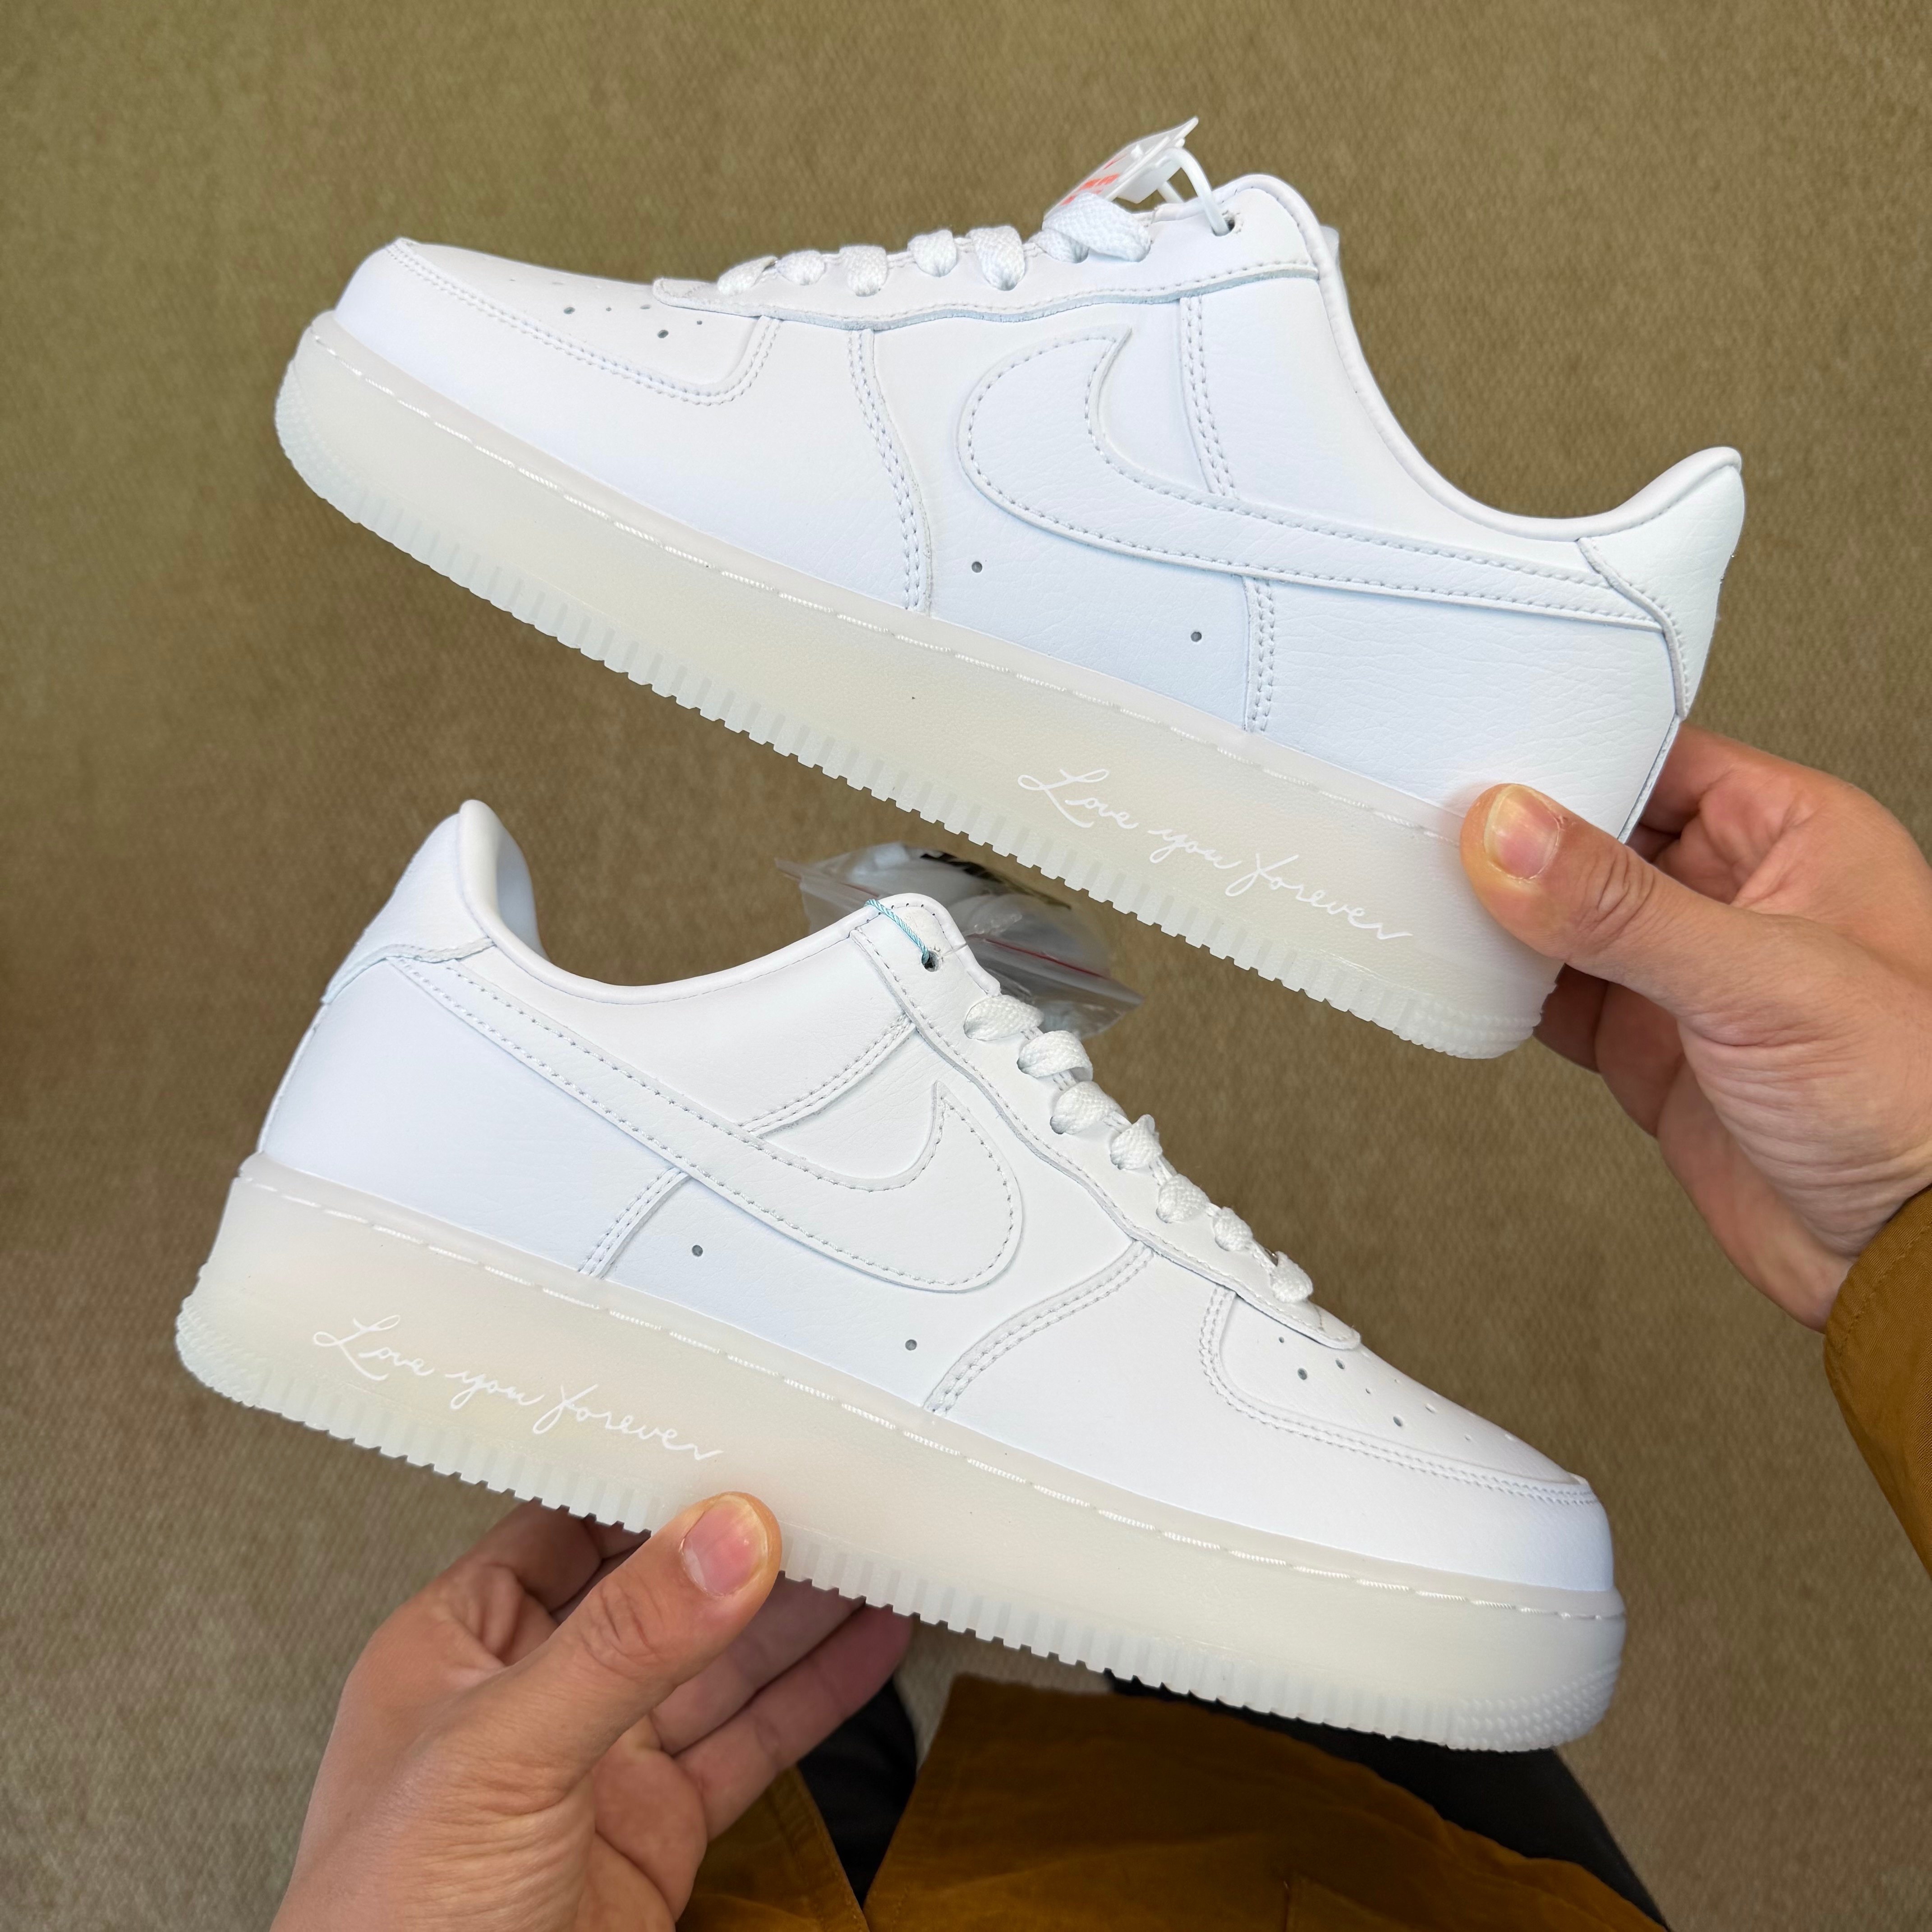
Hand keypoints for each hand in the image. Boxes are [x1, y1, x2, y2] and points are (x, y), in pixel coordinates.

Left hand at [274, 1495, 909, 1931]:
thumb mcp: (500, 1755)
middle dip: (748, 1541)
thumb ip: (622, 1643)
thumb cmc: (384, 1928)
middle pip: (662, 1588)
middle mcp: (534, 1695)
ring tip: (878, 1547)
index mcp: (460, 1644)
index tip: (740, 1433)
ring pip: (720, 1663)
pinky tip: (865, 1647)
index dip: (654, 1478)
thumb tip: (724, 1537)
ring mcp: (601, 1768)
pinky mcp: (656, 1836)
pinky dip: (815, 1696)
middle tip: (837, 1486)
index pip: (570, 1524)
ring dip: (800, 1611)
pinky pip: (749, 1744)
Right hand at [1460, 725, 1931, 1327]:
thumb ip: (1622, 906)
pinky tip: (1465, 972)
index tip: (1483, 763)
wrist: (1907, 1255)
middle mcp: (1736, 895)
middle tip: (1432, 825)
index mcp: (1794, 835)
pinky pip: (1553, 997)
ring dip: (1502, 913)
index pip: (1657, 759)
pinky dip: (1503, 987)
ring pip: (1564, 918)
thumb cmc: (1915, 1100)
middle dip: (1517, 837)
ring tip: (1429, 893)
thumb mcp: (1761, 978)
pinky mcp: (1646, 1046)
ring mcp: (1685, 975)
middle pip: (1597, 835)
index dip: (1571, 755)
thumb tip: (1509, 833)